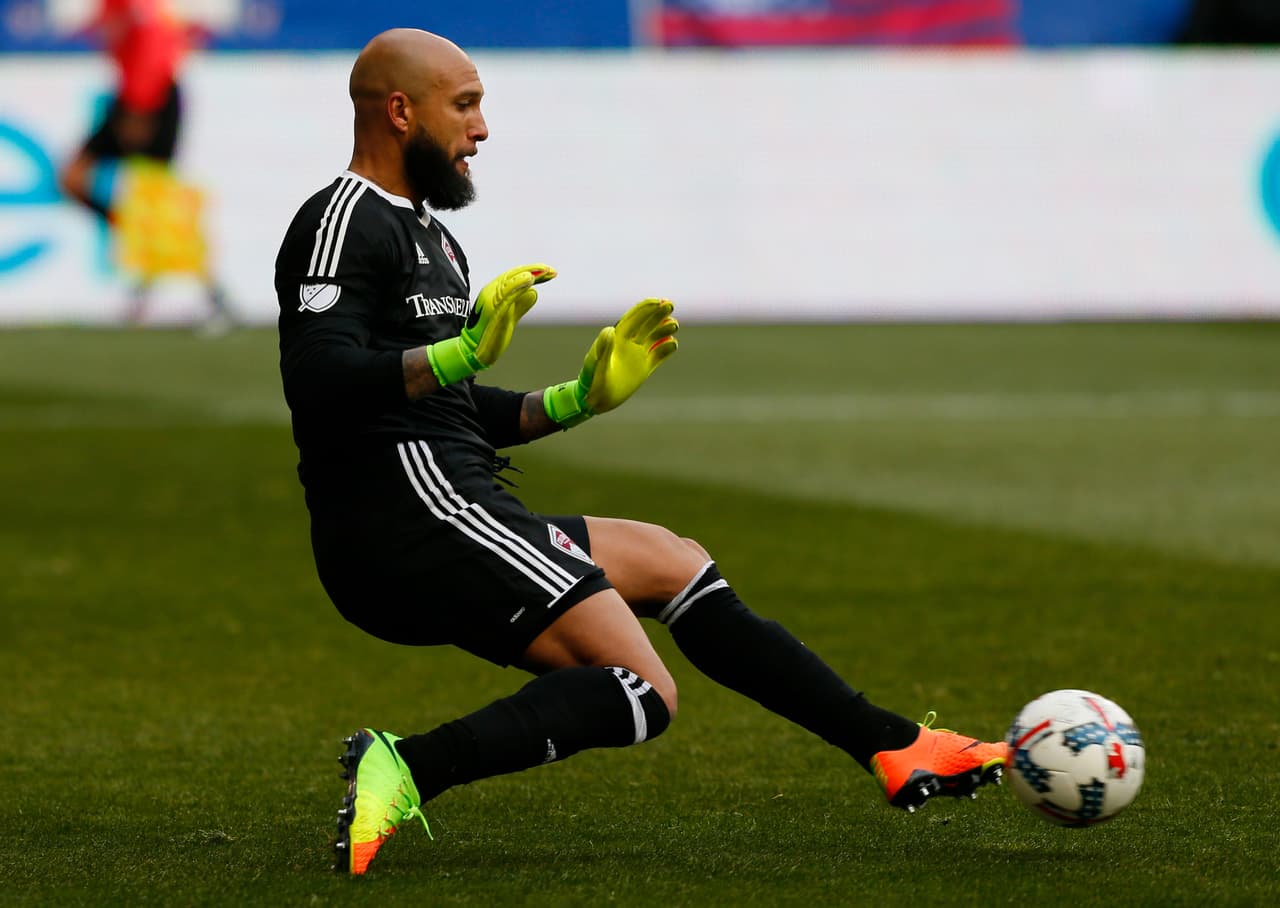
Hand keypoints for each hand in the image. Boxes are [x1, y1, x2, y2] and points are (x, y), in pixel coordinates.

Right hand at [427, 263, 555, 385]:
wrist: (475, 351)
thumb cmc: (490, 334)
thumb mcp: (510, 316)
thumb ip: (520, 304)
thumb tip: (534, 292)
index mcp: (495, 291)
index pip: (516, 276)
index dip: (534, 272)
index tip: (552, 273)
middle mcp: (491, 291)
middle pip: (515, 274)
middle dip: (535, 270)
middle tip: (552, 271)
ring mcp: (491, 299)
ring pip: (510, 280)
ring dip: (528, 273)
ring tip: (544, 272)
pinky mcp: (493, 308)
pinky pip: (506, 293)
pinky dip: (518, 284)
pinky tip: (530, 279)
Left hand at [543, 298, 678, 427]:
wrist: (594, 400)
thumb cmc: (591, 380)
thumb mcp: (595, 364)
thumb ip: (602, 348)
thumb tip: (610, 330)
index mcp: (617, 338)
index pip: (633, 319)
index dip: (645, 308)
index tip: (658, 302)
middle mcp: (628, 344)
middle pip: (646, 324)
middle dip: (658, 314)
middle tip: (670, 305)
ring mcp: (637, 356)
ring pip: (655, 338)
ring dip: (664, 329)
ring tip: (674, 324)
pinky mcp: (644, 369)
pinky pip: (658, 355)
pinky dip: (666, 349)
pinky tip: (673, 343)